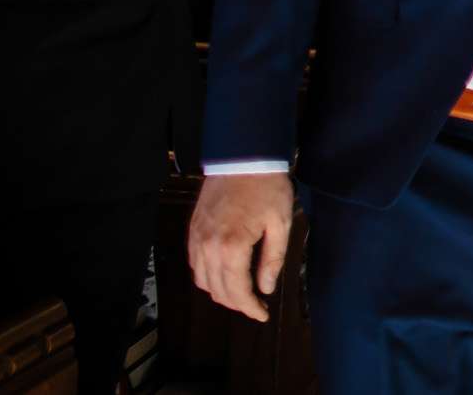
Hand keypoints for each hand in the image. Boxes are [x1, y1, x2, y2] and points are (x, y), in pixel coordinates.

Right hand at [188, 172, 294, 321]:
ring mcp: (196, 239)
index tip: (263, 314)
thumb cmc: (267, 189)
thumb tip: (265, 288)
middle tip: (255, 306)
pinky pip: (195, 265)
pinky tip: (223, 275)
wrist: (243, 158)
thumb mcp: (280, 223)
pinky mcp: (192, 231)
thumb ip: (272, 259)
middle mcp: (208, 247)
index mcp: (232, 246)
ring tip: (241, 294)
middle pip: (217, 290)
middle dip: (237, 303)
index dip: (249, 308)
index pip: (236, 290)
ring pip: (202, 281)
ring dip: (220, 292)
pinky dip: (207, 277)